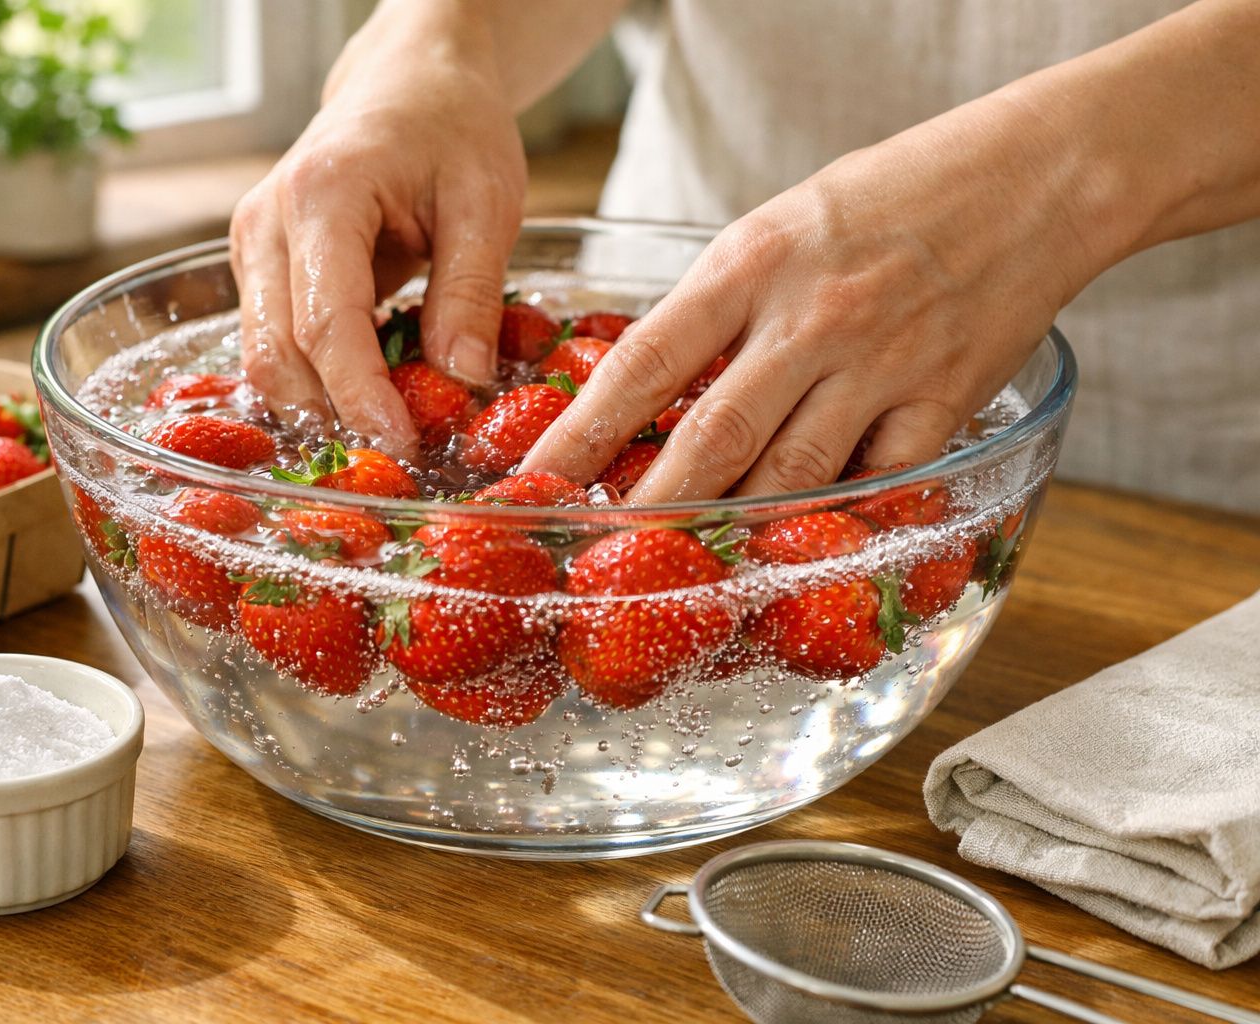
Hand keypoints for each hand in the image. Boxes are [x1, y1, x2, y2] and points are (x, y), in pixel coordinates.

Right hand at [230, 24, 524, 456]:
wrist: (409, 81)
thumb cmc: (452, 126)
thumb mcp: (486, 201)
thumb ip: (471, 293)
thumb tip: (464, 382)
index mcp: (322, 195)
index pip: (326, 325)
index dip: (362, 399)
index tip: (407, 449)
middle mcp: (266, 223)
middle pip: (278, 356)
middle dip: (336, 419)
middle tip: (407, 463)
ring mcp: (252, 247)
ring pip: (265, 360)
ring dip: (323, 410)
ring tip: (394, 436)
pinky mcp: (260, 268)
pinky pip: (274, 345)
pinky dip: (317, 385)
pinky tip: (370, 404)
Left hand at [521, 93, 1110, 501]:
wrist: (1032, 177)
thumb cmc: (889, 198)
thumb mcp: (778, 228)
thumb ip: (718, 309)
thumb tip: (649, 392)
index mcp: (751, 264)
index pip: (644, 362)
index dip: (581, 434)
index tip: (534, 482)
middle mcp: (810, 320)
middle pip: (711, 437)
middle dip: (647, 510)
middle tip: (594, 559)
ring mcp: (880, 367)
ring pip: (789, 476)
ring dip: (730, 533)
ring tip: (680, 578)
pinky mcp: (942, 405)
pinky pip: (875, 486)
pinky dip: (831, 525)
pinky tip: (794, 556)